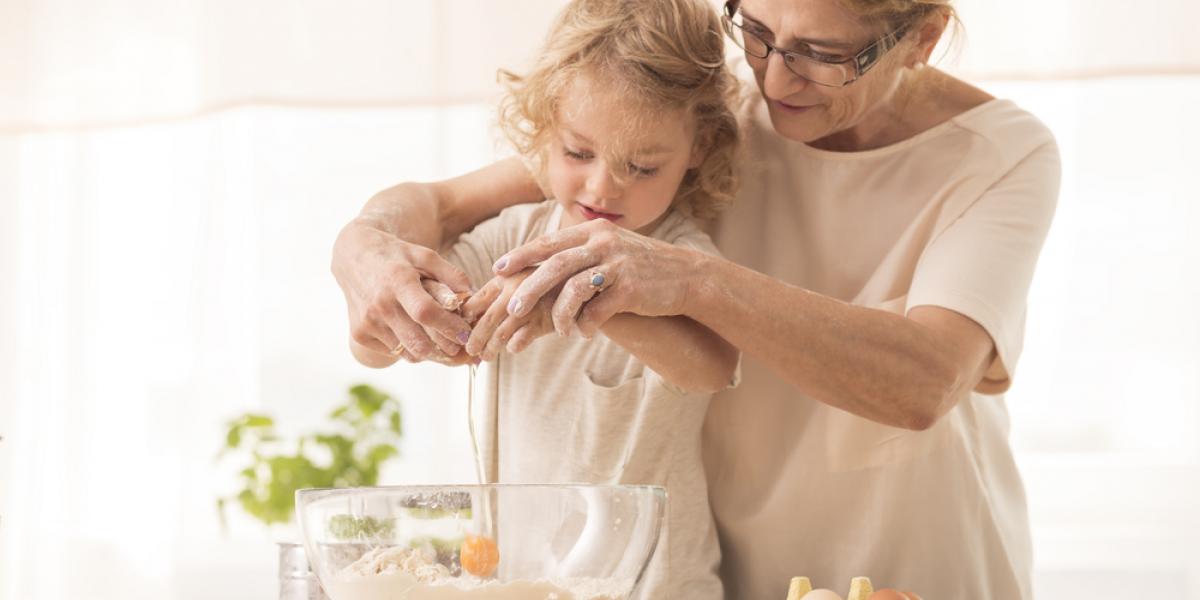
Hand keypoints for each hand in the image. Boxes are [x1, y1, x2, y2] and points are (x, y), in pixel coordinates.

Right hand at [333, 221, 473, 364]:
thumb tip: (473, 297)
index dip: (450, 327)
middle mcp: (379, 305)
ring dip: (430, 352)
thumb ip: (452, 275)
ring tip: (443, 344)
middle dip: (445, 350)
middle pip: (418, 341)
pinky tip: (417, 337)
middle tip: (460, 347)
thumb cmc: (397, 256)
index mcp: (398, 282)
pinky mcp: (359, 335)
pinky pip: (393, 352)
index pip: (426, 313)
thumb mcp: (425, 255)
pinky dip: (409, 350)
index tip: (467, 334)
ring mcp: (367, 322)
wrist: (354, 257)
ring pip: (407, 353)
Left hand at [461, 269, 557, 360]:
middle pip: (487, 318)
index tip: (460, 331)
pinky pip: (525, 335)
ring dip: (491, 347)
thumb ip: (501, 296)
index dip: (466, 318)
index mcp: (506, 277)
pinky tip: (513, 348)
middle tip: (469, 350)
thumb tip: (469, 313)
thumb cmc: (550, 287)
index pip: (476, 300)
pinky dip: (516, 344)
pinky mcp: (548, 319)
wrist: (588, 288)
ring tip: (486, 357)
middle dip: (475, 338)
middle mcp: (516, 288)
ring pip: (502, 331)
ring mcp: (532, 304)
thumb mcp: (524, 284)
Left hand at [491, 219, 705, 337]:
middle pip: (555, 264)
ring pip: (574, 288)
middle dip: (529, 288)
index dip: (522, 255)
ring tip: (557, 330)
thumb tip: (544, 263)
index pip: (550, 242)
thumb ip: (582, 250)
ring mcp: (618, 265)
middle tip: (511, 308)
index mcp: (595, 231)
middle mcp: (604, 243)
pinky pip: (598, 310)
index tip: (499, 269)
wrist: (688, 276)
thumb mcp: (612, 248)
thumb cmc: (643, 266)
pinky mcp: (631, 289)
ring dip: (559, 313)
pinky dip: (586, 325)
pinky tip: (583, 334)